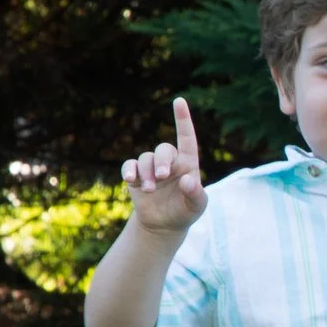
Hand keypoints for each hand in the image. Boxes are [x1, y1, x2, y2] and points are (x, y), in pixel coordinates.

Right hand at [122, 97, 207, 234]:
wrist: (164, 225)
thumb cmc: (185, 211)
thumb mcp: (197, 206)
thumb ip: (196, 194)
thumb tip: (188, 180)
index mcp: (188, 163)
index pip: (187, 138)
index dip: (182, 119)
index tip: (179, 100)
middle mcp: (169, 161)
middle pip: (163, 149)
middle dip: (161, 162)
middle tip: (161, 177)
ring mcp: (151, 168)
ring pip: (145, 159)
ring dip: (146, 174)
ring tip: (149, 190)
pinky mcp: (135, 176)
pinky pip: (129, 166)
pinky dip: (129, 171)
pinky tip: (130, 180)